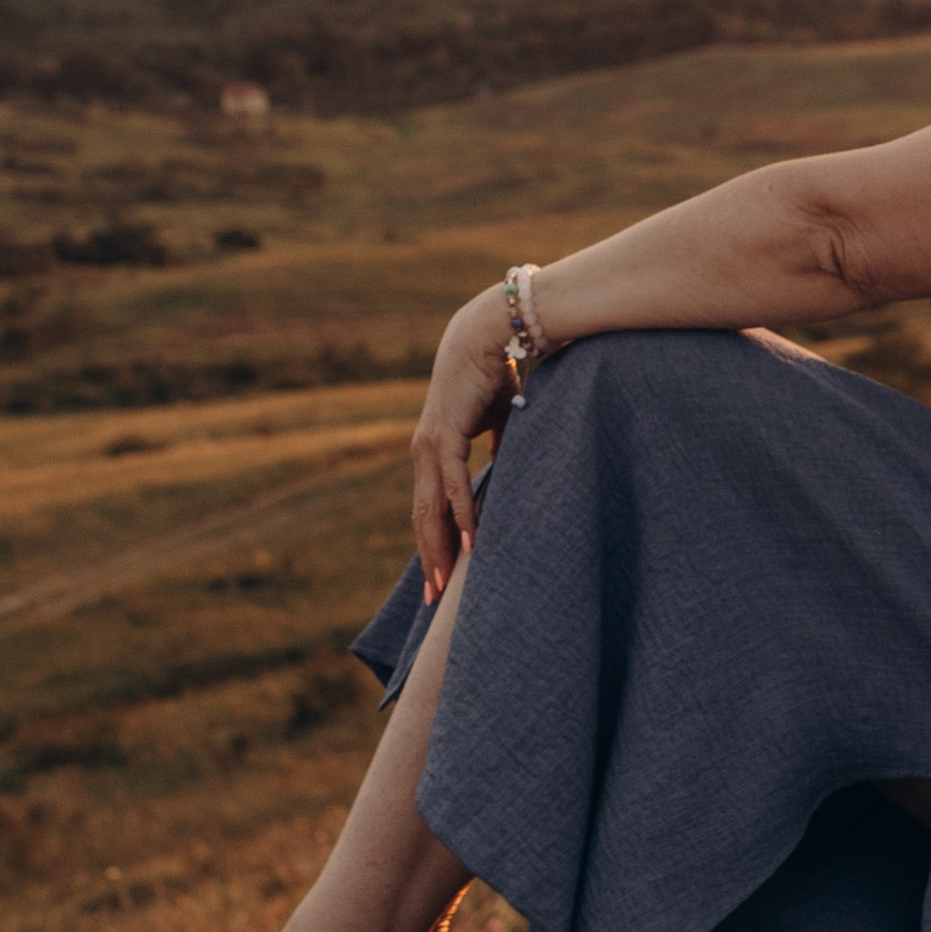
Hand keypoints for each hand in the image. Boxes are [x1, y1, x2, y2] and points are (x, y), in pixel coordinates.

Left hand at [410, 286, 514, 590]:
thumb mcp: (501, 420)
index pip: (430, 506)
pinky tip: (469, 542)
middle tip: (435, 598)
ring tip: (444, 583)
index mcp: (435, 450)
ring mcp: (430, 446)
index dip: (435, 541)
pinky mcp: (444, 437)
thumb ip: (499, 446)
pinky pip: (452, 485)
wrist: (486, 333)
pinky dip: (459, 515)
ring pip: (430, 509)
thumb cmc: (495, 372)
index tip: (441, 574)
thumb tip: (507, 470)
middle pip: (422, 517)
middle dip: (429, 558)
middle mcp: (425, 453)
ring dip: (438, 548)